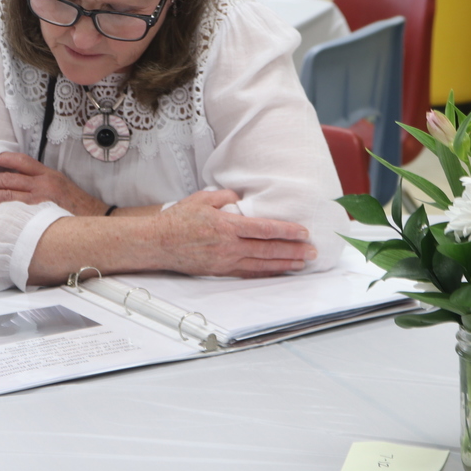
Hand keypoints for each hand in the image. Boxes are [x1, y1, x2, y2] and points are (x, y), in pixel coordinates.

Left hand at [0, 152, 106, 216]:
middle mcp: (43, 184)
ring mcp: (41, 201)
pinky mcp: (41, 215)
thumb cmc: (76, 206)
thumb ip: (39, 181)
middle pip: (8, 178)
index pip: (19, 161)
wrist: (97, 220)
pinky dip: (0, 210)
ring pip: (8, 194)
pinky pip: (16, 211)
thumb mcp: (59, 185)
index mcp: (47, 175)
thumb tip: (13, 180)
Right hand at [158, 189, 316, 277]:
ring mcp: (225, 261)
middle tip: (312, 251)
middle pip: (268, 250)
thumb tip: (241, 199)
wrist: (158, 243)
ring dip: (284, 264)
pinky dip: (266, 273)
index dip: (286, 232)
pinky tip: (278, 272)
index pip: (264, 230)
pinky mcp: (220, 271)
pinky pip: (248, 273)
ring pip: (262, 264)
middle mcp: (229, 246)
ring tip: (303, 264)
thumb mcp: (202, 199)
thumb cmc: (177, 220)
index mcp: (226, 226)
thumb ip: (225, 197)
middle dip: (293, 251)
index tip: (303, 232)